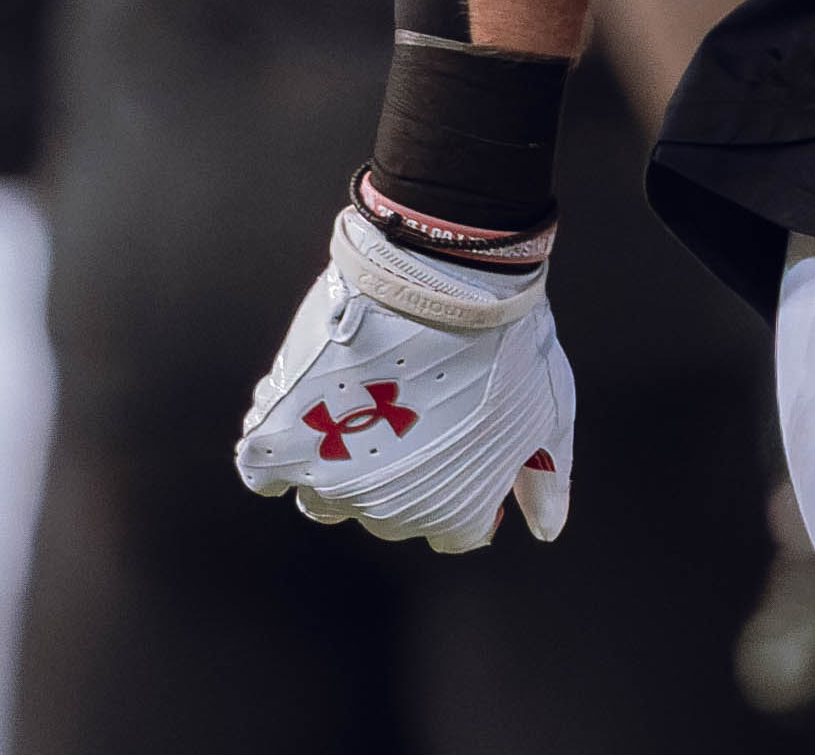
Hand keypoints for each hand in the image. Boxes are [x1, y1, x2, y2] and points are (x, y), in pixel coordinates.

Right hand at [234, 202, 574, 552]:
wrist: (448, 280)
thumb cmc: (508, 340)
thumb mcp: (550, 413)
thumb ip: (548, 481)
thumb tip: (546, 529)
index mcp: (455, 514)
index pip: (454, 534)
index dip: (462, 490)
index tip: (460, 446)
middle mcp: (389, 511)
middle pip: (390, 515)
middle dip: (405, 475)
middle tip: (414, 412)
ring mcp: (331, 478)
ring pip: (326, 499)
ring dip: (340, 466)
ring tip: (358, 408)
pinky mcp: (281, 439)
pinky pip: (263, 469)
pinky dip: (277, 449)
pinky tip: (300, 414)